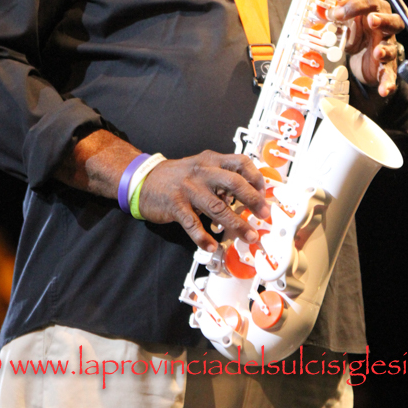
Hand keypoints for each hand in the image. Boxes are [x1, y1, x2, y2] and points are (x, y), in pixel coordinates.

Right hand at [62, 130, 269, 252]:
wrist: (143, 179)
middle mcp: (202, 171)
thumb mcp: (201, 167)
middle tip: (264, 216)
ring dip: (236, 224)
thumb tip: (248, 194)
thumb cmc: (178, 176)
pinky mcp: (175, 204)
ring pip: (218, 207)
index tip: (264, 193)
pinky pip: (192, 223)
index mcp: (211, 160)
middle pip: (234, 183)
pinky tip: (212, 246)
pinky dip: (203, 237)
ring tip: (249, 236)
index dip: (255, 177)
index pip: (240, 162)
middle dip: (253, 200)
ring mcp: (188, 188)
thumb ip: (222, 177)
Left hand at [327, 0, 403, 96]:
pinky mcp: (386, 68)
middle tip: (372, 20)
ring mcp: (387, 49)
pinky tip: (384, 89)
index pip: (370, 3)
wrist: (362, 58)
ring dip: (385, 50)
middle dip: (383, 20)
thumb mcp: (345, 24)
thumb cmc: (357, 35)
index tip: (337, 14)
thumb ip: (335, 17)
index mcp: (374, 13)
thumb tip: (324, 11)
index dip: (355, 6)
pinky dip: (388, 83)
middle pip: (393, 21)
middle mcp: (384, 30)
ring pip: (392, 48)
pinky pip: (389, 75)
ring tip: (377, 52)